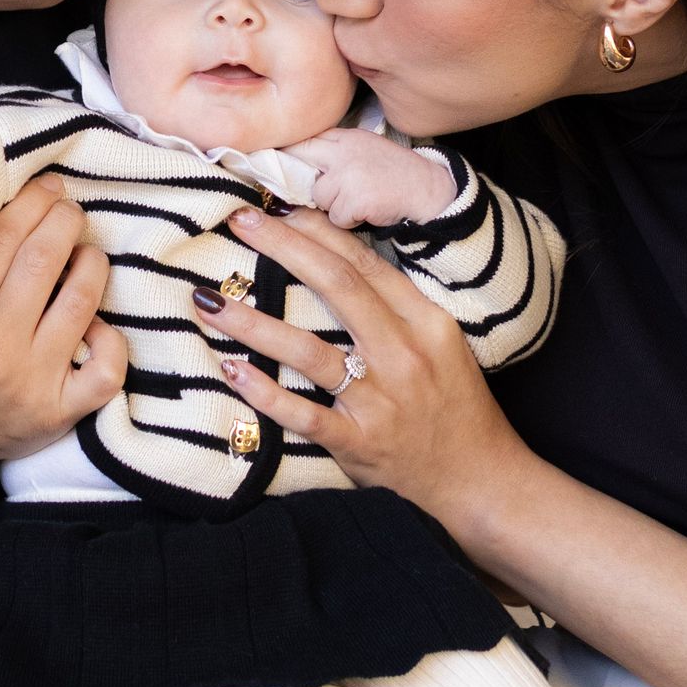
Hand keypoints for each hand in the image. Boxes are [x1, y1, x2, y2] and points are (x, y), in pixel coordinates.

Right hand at [0, 175, 129, 476]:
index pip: (2, 241)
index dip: (31, 203)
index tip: (45, 187)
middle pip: (44, 260)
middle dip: (64, 220)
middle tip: (68, 209)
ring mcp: (32, 382)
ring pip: (82, 300)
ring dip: (91, 262)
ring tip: (84, 252)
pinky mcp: (61, 411)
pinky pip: (106, 366)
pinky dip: (110, 336)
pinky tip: (95, 322)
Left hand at [193, 203, 533, 530]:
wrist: (477, 477)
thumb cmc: (454, 403)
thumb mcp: (441, 342)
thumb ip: (396, 306)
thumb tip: (334, 261)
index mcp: (426, 322)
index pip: (365, 264)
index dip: (317, 231)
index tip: (277, 208)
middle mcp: (404, 356)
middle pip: (337, 288)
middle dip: (283, 248)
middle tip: (238, 222)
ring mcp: (380, 402)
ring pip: (309, 351)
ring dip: (253, 323)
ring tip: (209, 300)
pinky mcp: (359, 444)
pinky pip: (304, 415)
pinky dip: (265, 394)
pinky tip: (232, 371)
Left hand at [287, 129, 456, 233]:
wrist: (430, 190)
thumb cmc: (395, 174)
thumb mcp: (365, 149)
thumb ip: (334, 153)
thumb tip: (297, 166)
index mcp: (345, 137)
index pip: (304, 139)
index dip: (289, 153)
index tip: (278, 162)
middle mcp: (343, 150)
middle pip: (299, 158)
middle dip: (297, 175)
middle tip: (304, 187)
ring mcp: (348, 174)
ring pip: (317, 197)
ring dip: (333, 206)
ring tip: (357, 202)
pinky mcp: (355, 199)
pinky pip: (336, 218)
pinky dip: (349, 221)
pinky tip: (367, 212)